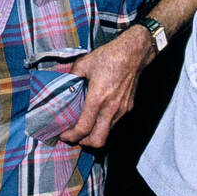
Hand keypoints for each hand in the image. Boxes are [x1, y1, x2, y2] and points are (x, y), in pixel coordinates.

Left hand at [58, 26, 151, 148]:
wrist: (133, 53)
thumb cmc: (111, 56)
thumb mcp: (84, 63)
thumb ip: (71, 77)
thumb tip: (63, 84)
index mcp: (98, 98)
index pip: (84, 128)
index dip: (71, 136)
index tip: (64, 135)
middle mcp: (111, 108)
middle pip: (98, 141)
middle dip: (83, 143)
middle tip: (73, 137)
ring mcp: (121, 109)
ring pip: (107, 133)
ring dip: (94, 135)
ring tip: (84, 128)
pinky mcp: (128, 107)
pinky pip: (114, 123)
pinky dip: (104, 125)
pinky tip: (97, 116)